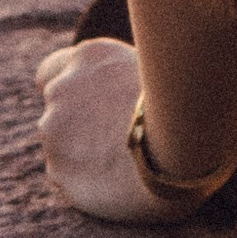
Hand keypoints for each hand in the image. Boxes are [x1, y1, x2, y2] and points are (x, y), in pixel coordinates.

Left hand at [36, 35, 177, 226]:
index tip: (87, 105)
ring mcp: (55, 132)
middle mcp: (62, 89)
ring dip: (83, 153)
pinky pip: (66, 177)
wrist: (186, 150)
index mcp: (88, 57)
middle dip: (78, 124)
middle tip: (117, 137)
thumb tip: (113, 88)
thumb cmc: (187, 105)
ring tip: (124, 162)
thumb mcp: (156, 68)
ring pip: (61, 146)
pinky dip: (85, 180)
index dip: (68, 89)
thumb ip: (120, 75)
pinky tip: (118, 180)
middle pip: (57, 112)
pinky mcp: (58, 171)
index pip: (49, 72)